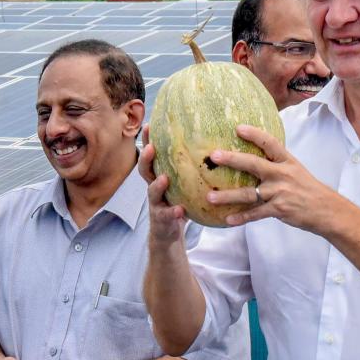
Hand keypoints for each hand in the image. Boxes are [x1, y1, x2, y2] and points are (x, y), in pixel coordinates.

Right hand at [138, 125, 186, 247]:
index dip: (147, 141)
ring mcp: (156, 204)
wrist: (169, 234)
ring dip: (157, 185)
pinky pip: (166, 215)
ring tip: (164, 179)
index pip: (152, 156)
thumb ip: (192, 168)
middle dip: (146, 159)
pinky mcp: (163, 220)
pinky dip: (172, 212)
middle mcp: (154, 188)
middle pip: (145, 171)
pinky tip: (180, 210)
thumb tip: (214, 142)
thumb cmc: (181, 203)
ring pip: (152, 193)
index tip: (149, 124)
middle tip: (151, 147)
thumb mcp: (184, 184)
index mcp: (159, 176)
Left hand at [206, 124, 350, 234]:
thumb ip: (276, 164)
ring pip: (249, 193)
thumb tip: (253, 158)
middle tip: (214, 156)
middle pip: (254, 164)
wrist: (327, 210)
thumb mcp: (295, 170)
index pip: (270, 143)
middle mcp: (283, 174)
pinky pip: (256, 214)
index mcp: (287, 161)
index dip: (254, 134)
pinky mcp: (279, 209)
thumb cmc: (307, 189)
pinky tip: (228, 220)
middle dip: (233, 159)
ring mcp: (280, 192)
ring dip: (228, 196)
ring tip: (209, 198)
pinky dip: (242, 218)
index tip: (237, 128)